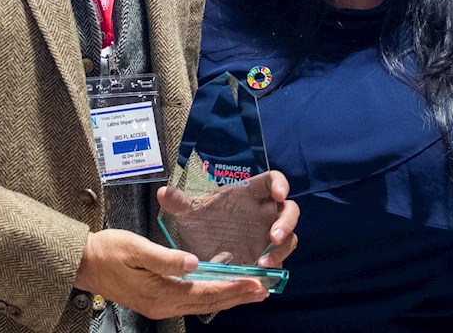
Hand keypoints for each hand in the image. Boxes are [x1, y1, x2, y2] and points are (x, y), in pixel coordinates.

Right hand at [75, 229, 267, 318]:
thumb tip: (194, 263)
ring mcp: (159, 305)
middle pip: (208, 302)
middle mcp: (162, 304)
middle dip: (237, 296)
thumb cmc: (107, 251)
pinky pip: (192, 300)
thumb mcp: (136, 248)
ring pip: (202, 303)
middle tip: (264, 289)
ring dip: (228, 297)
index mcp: (159, 293)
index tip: (255, 282)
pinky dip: (212, 294)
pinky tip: (222, 287)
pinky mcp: (157, 300)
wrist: (83, 263)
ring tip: (252, 291)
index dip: (232, 287)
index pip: (205, 291)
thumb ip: (166, 258)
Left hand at [157, 170, 298, 269]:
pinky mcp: (267, 254)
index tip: (280, 194)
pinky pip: (280, 258)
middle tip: (274, 236)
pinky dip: (274, 264)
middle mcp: (265, 212)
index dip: (281, 184)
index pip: (273, 181)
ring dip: (282, 249)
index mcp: (251, 194)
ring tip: (263, 263)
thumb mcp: (189, 214)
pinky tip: (260, 273)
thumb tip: (163, 193)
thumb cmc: (202, 223)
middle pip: (290, 210)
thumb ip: (179, 203)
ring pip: (290, 237)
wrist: (201, 248)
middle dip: (286, 223)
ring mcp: (268, 234)